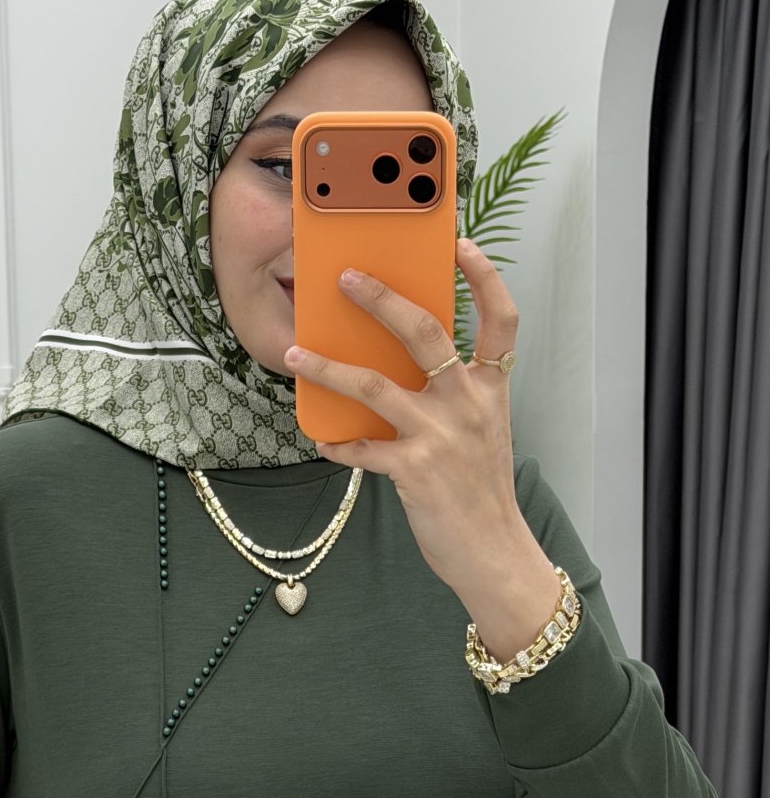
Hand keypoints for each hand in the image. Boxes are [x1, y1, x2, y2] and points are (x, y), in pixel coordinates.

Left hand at [282, 238, 532, 601]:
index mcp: (490, 389)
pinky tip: (321, 440)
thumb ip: (451, 397)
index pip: (501, 319)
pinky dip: (338, 444)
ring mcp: (441, 435)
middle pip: (425, 331)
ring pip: (374, 384)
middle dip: (382, 298)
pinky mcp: (414, 470)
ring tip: (295, 353)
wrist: (494, 553)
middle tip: (346, 277)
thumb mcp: (480, 433)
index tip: (459, 244)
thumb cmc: (480, 492)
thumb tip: (397, 367)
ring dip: (328, 367)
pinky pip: (362, 449)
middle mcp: (468, 404)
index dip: (483, 277)